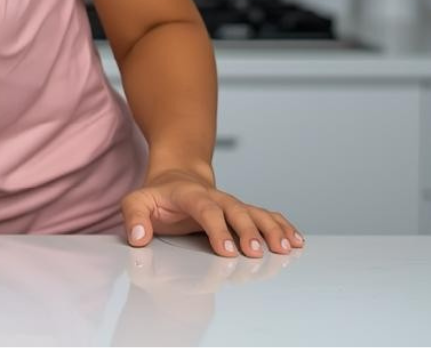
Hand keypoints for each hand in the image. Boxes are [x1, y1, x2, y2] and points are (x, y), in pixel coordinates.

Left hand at [121, 168, 305, 257]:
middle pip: (236, 211)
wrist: (177, 177)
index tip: (226, 250)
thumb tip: (138, 237)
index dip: (217, 229)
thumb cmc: (158, 196)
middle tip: (255, 253)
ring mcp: (232, 203)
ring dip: (272, 229)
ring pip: (256, 213)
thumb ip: (134, 217)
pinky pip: (266, 216)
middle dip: (248, 231)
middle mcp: (216, 197)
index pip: (205, 210)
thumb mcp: (136, 201)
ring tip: (286, 247)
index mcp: (191, 195)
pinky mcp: (242, 211)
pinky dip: (282, 226)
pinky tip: (296, 240)